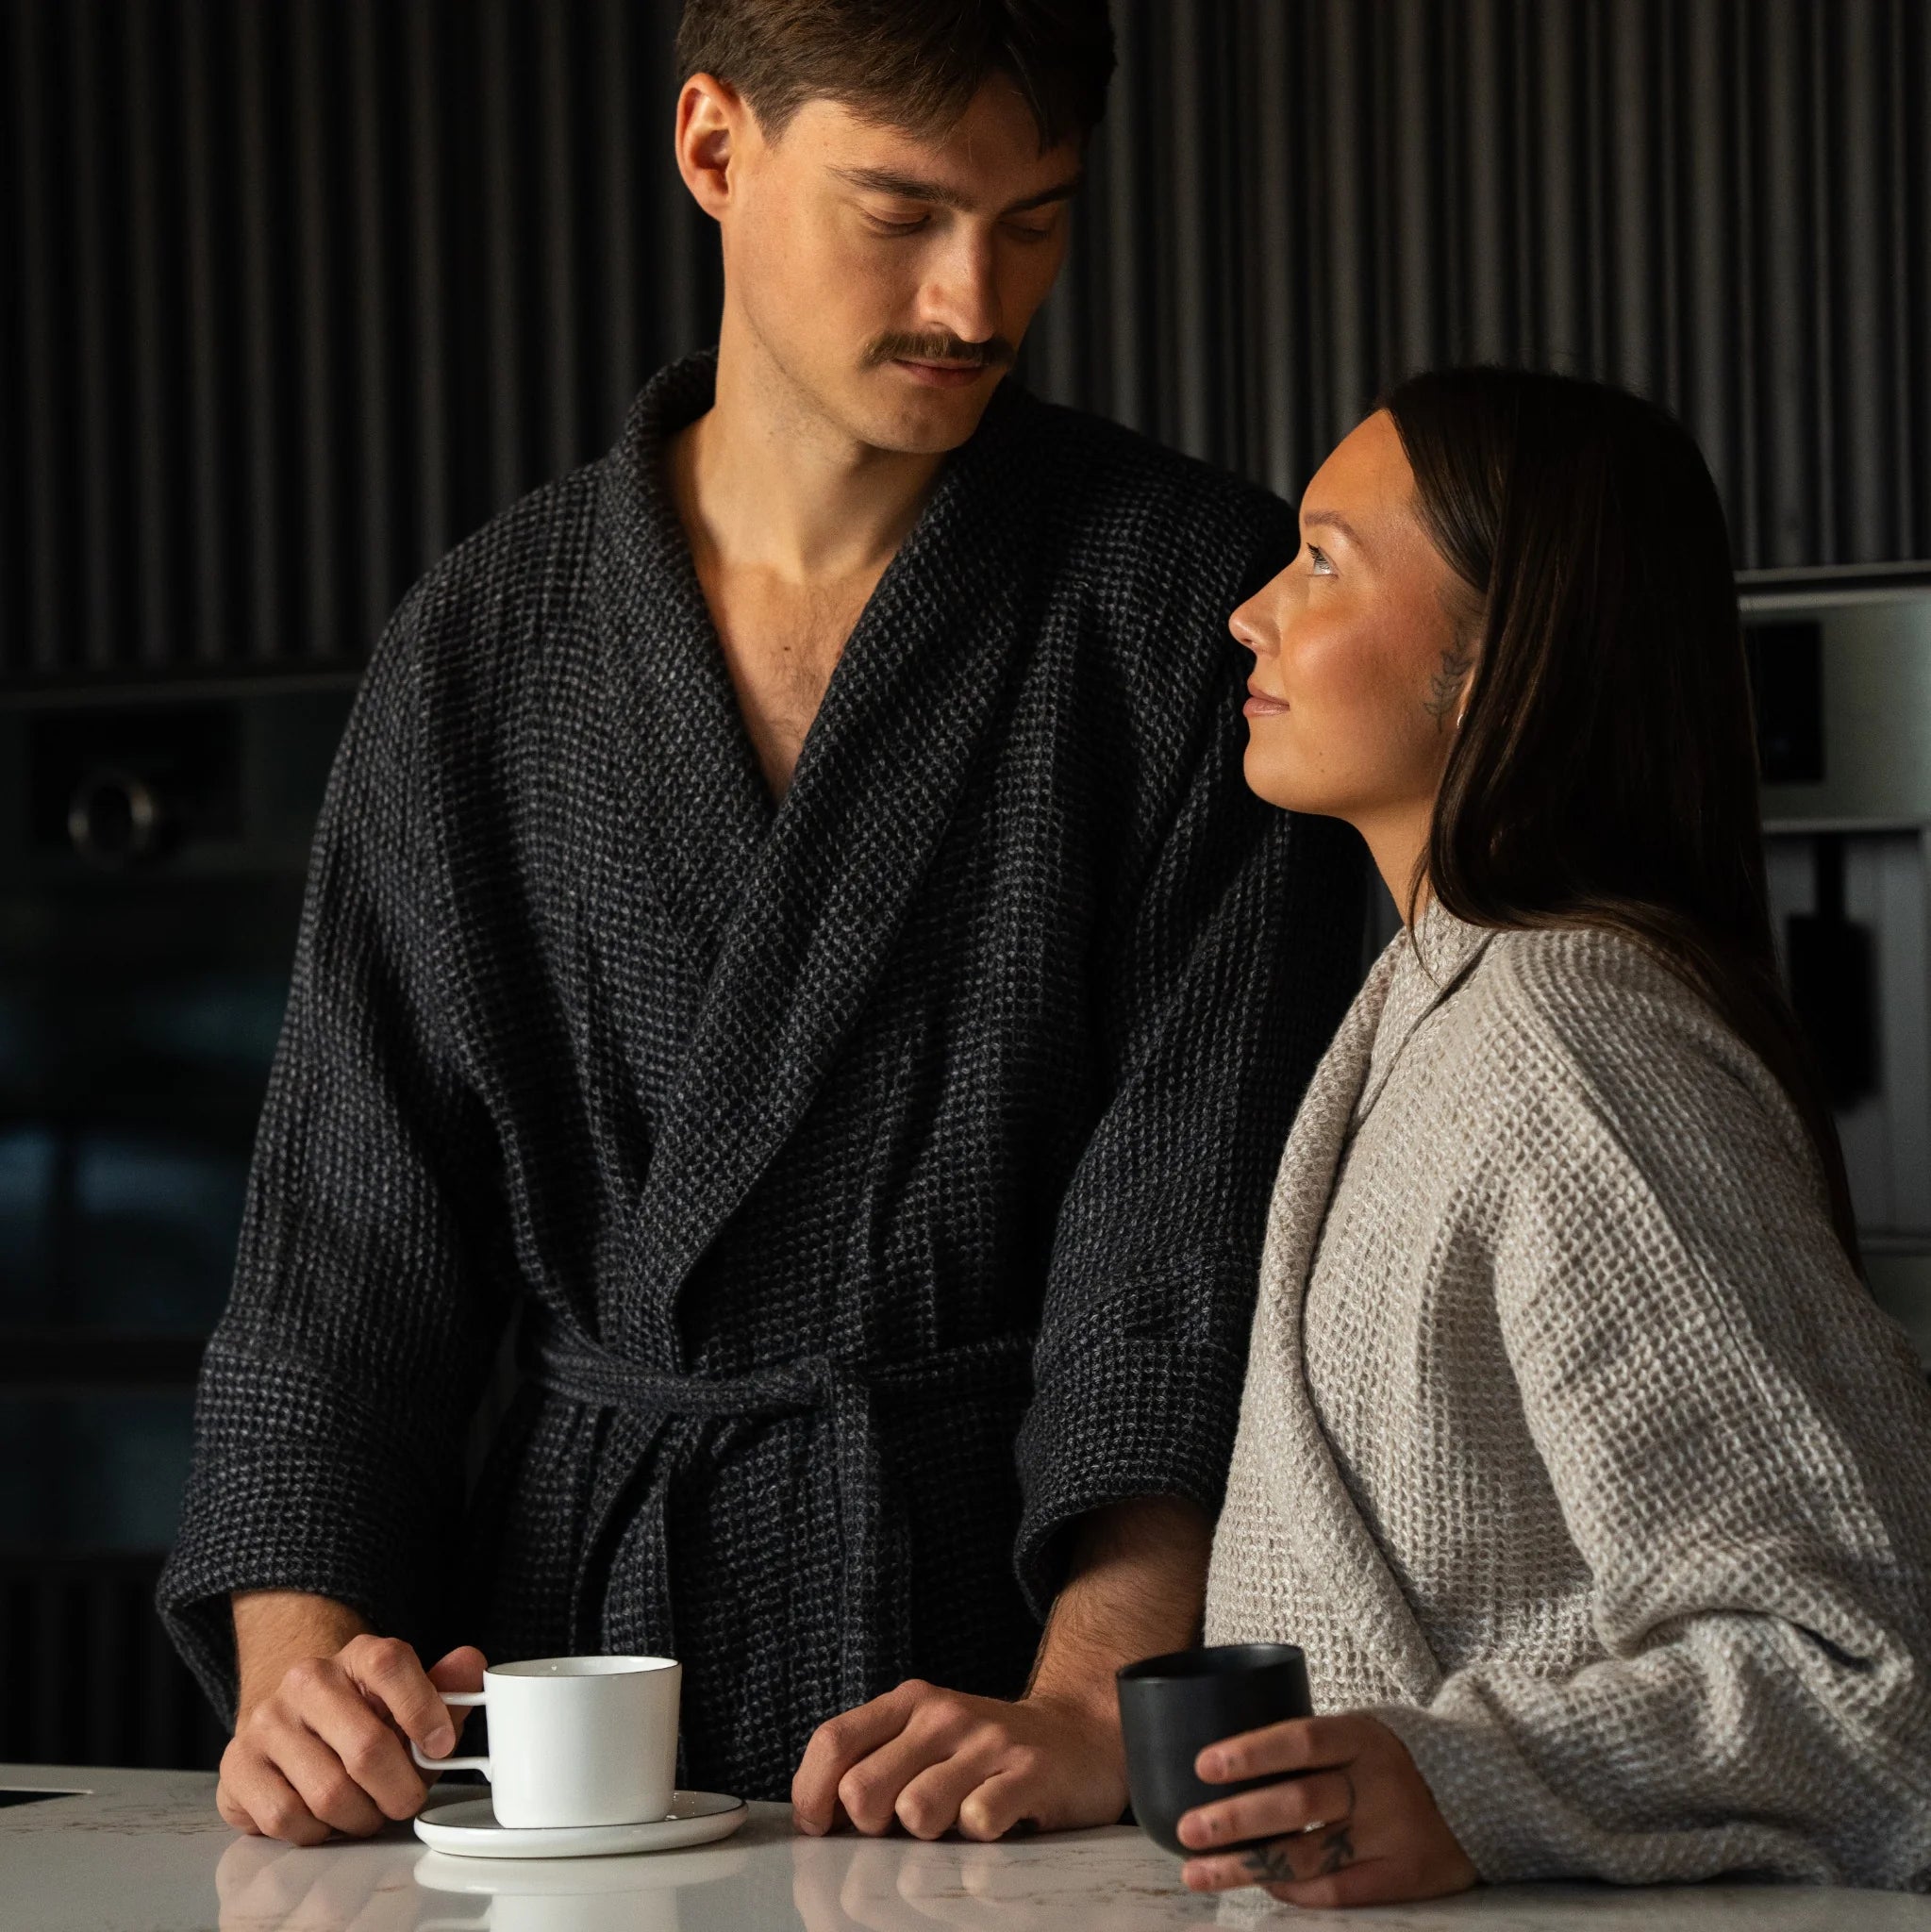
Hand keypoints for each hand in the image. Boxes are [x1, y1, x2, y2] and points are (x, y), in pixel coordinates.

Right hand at [217, 1634, 486, 1844]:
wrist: (293, 1721)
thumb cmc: (364, 1716)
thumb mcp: (410, 1699)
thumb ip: (445, 1687)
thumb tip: (472, 1664)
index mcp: (357, 1655)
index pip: (390, 1664)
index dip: (423, 1710)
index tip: (442, 1746)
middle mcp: (307, 1679)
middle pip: (366, 1747)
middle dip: (399, 1789)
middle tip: (407, 1800)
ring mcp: (267, 1721)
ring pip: (328, 1793)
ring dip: (360, 1816)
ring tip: (367, 1809)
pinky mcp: (237, 1765)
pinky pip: (287, 1817)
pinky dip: (316, 1830)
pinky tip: (324, 1816)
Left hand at [791, 1679, 1127, 1840]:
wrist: (1079, 1736)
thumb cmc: (985, 1753)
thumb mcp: (924, 1741)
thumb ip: (873, 1765)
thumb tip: (817, 1818)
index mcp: (909, 1702)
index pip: (832, 1743)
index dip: (812, 1796)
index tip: (821, 1829)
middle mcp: (943, 1714)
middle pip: (863, 1790)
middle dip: (873, 1826)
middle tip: (905, 1826)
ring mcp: (988, 1741)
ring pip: (917, 1811)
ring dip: (929, 1835)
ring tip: (955, 1821)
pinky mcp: (1029, 1772)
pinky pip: (979, 1823)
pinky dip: (978, 1838)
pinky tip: (995, 1820)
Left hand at [1175, 1711, 1476, 1906]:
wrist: (1489, 1792)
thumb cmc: (1398, 1760)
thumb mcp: (1364, 1734)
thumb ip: (1313, 1748)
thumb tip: (1229, 1762)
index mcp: (1364, 1737)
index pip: (1301, 1740)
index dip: (1251, 1752)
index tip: (1203, 1765)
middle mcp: (1379, 1784)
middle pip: (1298, 1802)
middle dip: (1236, 1819)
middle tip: (1187, 1829)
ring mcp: (1394, 1833)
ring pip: (1310, 1854)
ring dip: (1248, 1865)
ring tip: (1200, 1871)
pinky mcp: (1406, 1876)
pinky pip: (1339, 1890)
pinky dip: (1294, 1890)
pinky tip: (1261, 1887)